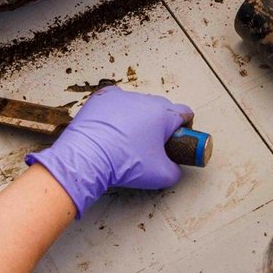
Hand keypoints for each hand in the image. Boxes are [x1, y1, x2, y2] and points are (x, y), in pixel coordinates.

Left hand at [26, 87, 191, 216]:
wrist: (87, 159)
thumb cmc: (123, 164)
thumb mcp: (162, 175)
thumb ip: (176, 170)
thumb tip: (173, 168)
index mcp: (162, 114)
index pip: (184, 113)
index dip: (185, 127)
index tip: (178, 139)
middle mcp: (143, 99)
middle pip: (161, 108)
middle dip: (160, 124)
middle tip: (152, 144)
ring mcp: (121, 97)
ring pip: (138, 105)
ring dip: (138, 118)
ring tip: (128, 140)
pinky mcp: (101, 99)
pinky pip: (115, 103)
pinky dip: (116, 113)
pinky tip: (112, 129)